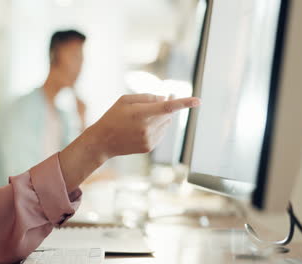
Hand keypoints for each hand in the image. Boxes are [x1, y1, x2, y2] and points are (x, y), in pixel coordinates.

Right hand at [60, 94, 199, 191]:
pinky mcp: (149, 147)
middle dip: (170, 105)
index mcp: (141, 114)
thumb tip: (165, 98)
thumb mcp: (125, 100)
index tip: (198, 101)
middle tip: (169, 95)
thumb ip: (146, 97)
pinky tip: (142, 128)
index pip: (167, 107)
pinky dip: (157, 127)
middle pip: (168, 114)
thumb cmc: (113, 116)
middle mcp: (147, 128)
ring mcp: (149, 139)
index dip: (184, 103)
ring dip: (162, 117)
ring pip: (166, 124)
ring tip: (144, 116)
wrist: (103, 141)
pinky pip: (161, 133)